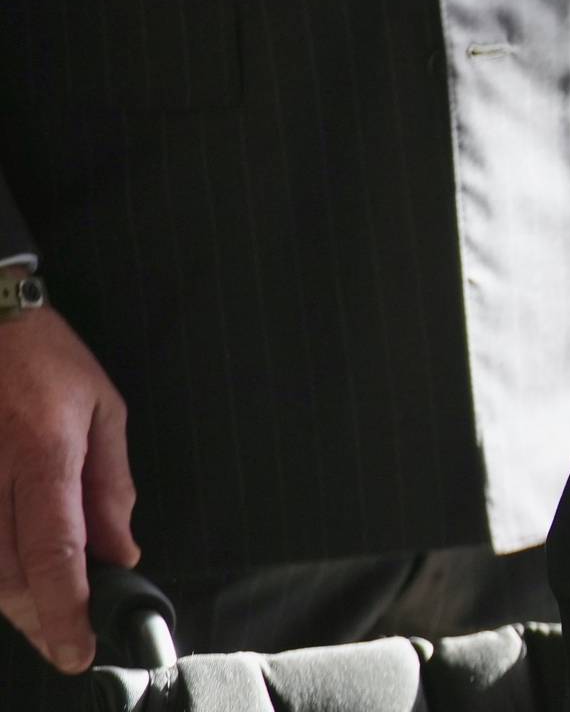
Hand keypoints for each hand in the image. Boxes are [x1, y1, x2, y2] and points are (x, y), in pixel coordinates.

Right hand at [0, 307, 138, 673]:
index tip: (79, 646)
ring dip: (10, 600)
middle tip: (66, 643)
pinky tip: (10, 576)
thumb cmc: (47, 359)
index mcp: (45, 453)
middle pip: (6, 572)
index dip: (66, 608)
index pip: (55, 550)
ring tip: (42, 615)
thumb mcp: (103, 410)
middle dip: (38, 618)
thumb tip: (121, 550)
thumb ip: (112, 485)